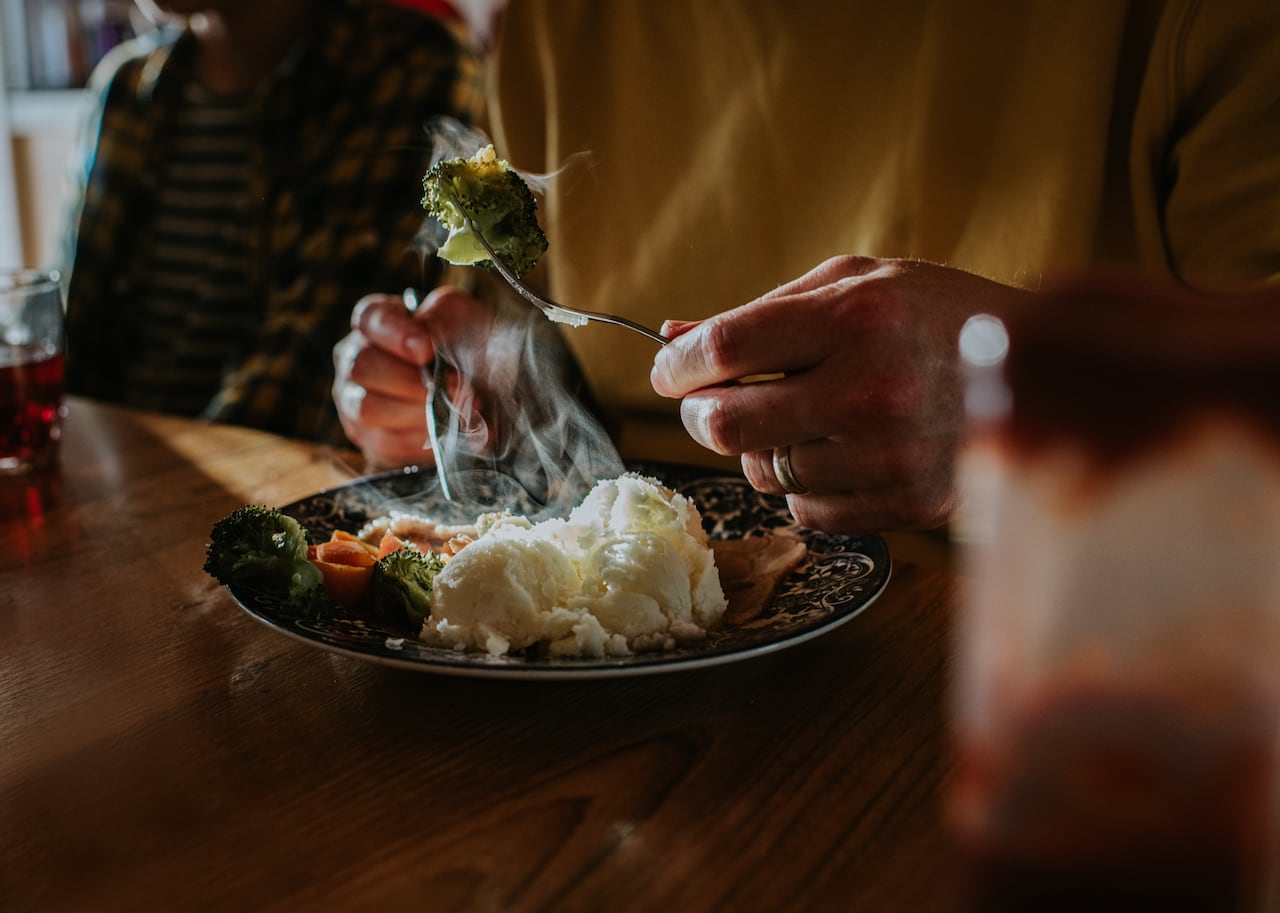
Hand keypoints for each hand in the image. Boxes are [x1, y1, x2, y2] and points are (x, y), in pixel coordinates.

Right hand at [332, 287, 487, 467]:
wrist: (492, 389)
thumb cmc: (470, 345)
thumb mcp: (462, 318)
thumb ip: (439, 320)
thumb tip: (421, 341)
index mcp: (375, 320)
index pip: (369, 320)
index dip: (395, 335)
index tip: (426, 349)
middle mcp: (354, 358)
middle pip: (363, 367)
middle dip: (413, 382)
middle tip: (456, 387)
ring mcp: (355, 400)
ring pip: (368, 408)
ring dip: (419, 412)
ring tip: (458, 411)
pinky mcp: (371, 438)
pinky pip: (385, 442)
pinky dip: (420, 438)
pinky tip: (448, 431)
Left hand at [650, 256, 1029, 533]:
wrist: (1044, 369)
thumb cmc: (936, 313)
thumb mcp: (855, 282)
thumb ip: (763, 311)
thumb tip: (674, 338)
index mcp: (856, 317)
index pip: (726, 349)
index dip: (678, 365)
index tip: (669, 371)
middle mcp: (870, 390)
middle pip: (730, 423)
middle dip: (702, 412)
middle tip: (708, 401)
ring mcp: (889, 455)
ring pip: (765, 473)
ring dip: (760, 449)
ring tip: (797, 419)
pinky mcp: (906, 503)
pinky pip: (807, 511)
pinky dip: (803, 485)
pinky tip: (835, 452)